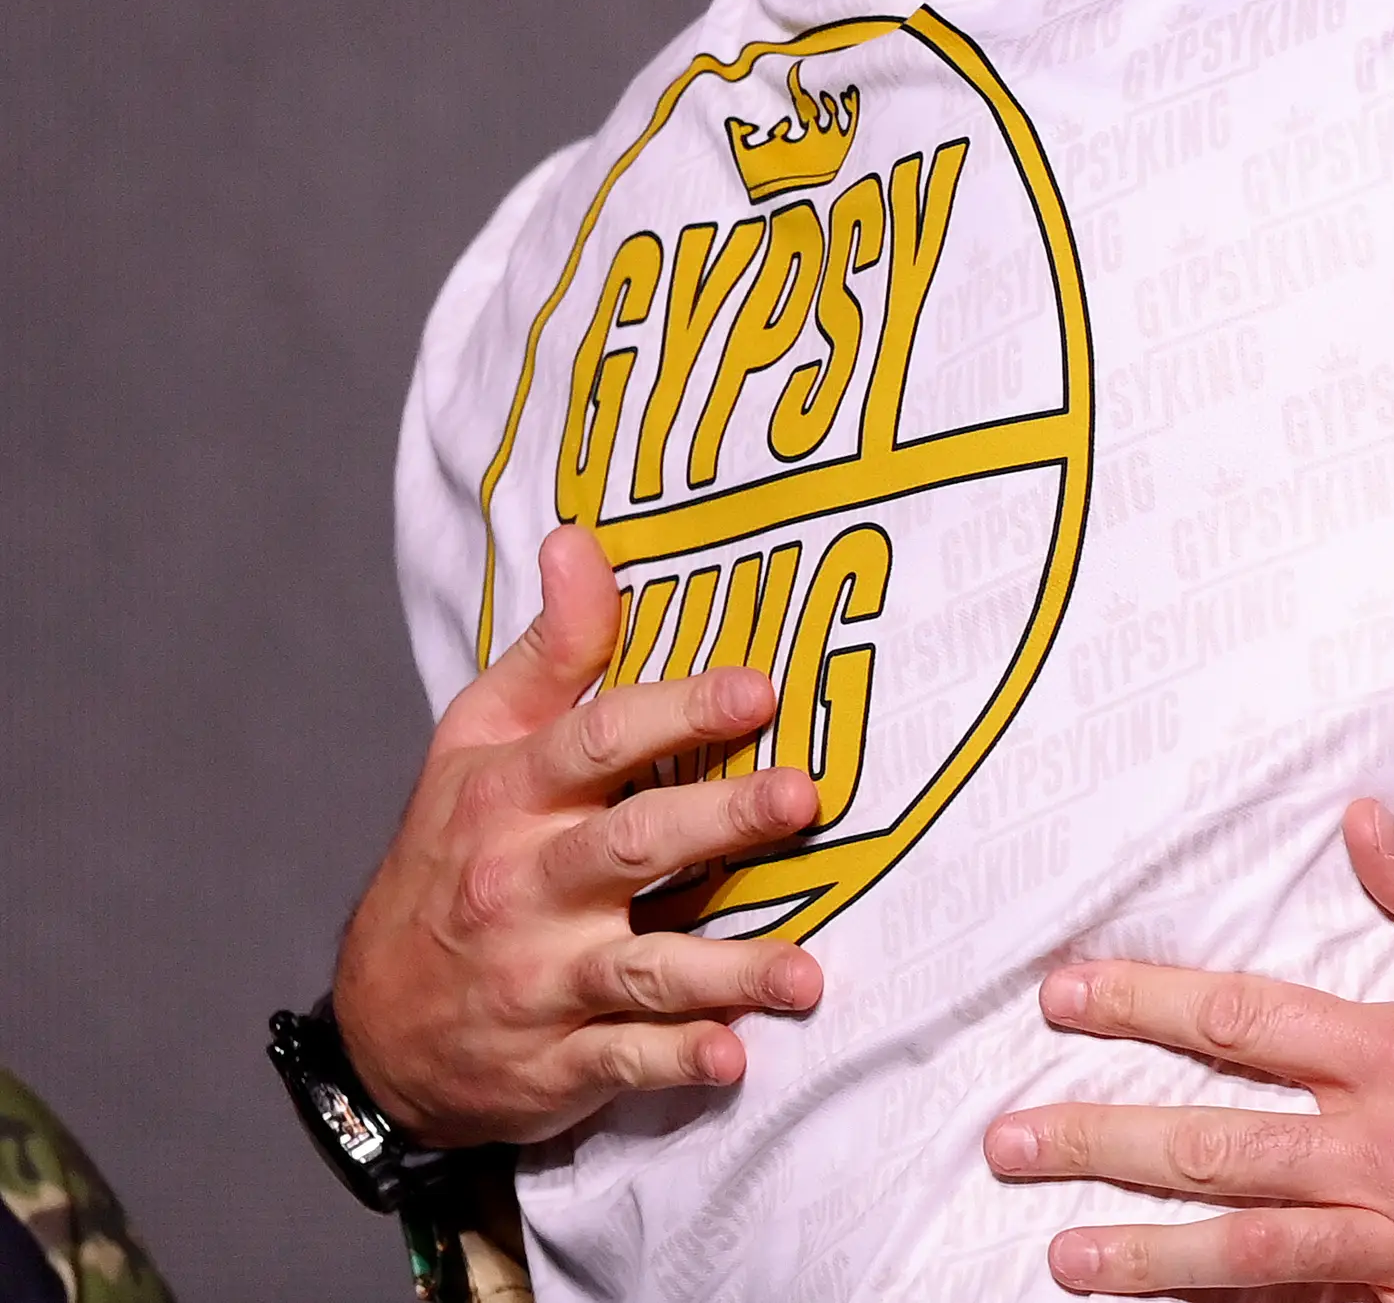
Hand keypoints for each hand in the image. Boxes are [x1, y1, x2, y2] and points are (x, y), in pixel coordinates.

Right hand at [332, 524, 825, 1143]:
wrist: (376, 1024)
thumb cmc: (449, 855)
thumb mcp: (476, 744)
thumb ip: (551, 651)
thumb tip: (578, 540)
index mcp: (508, 800)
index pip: (593, 745)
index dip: (675, 713)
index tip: (759, 690)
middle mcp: (521, 888)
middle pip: (627, 847)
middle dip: (720, 822)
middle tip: (807, 798)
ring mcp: (539, 979)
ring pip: (638, 970)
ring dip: (726, 971)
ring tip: (806, 974)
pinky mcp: (556, 1059)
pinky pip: (624, 1062)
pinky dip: (676, 1063)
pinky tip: (735, 1057)